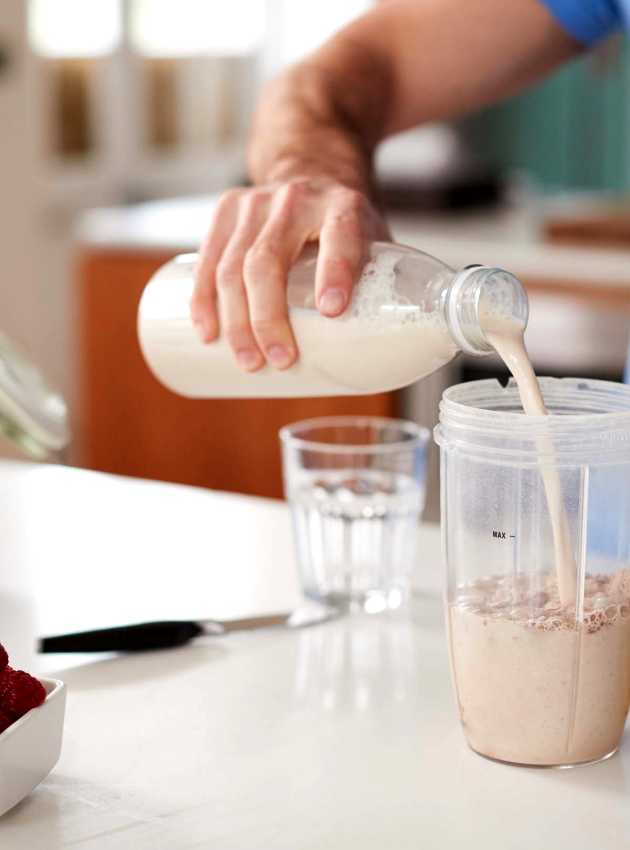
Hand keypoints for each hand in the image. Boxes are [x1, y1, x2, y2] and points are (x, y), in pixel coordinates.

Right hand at [190, 177, 388, 371]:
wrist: (312, 169)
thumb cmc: (345, 224)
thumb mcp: (373, 239)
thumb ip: (376, 284)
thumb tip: (381, 354)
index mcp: (343, 205)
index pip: (339, 235)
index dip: (335, 272)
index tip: (333, 310)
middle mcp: (297, 199)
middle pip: (268, 261)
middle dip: (269, 318)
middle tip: (280, 361)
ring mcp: (256, 202)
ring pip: (232, 266)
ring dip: (236, 321)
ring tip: (249, 361)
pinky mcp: (226, 209)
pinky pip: (206, 259)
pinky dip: (204, 300)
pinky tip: (208, 332)